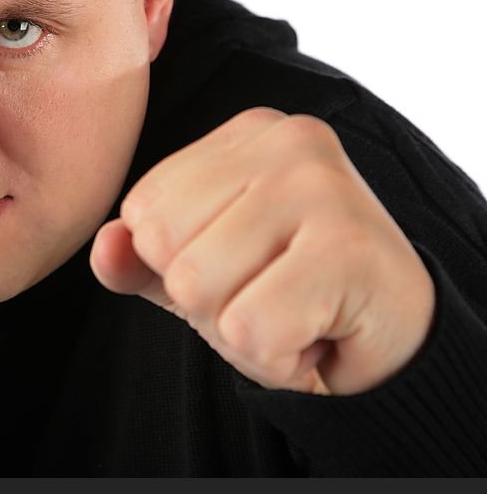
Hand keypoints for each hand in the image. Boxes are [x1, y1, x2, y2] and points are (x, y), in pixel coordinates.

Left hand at [91, 108, 434, 394]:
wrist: (389, 340)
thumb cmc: (288, 294)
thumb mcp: (197, 270)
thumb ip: (139, 257)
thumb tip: (104, 245)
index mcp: (247, 136)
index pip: (142, 211)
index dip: (176, 263)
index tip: (245, 267)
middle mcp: (288, 142)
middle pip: (163, 247)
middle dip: (205, 299)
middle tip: (269, 293)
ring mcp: (324, 187)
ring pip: (197, 288)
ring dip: (237, 330)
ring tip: (290, 310)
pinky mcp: (350, 249)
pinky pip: (248, 331)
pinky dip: (274, 356)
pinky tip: (315, 332)